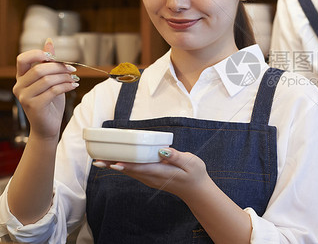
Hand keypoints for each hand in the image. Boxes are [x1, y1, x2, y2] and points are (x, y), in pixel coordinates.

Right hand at [12, 39, 78, 140]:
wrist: (48, 126)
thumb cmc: (49, 102)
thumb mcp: (50, 80)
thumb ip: (48, 63)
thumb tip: (49, 42)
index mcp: (21, 78)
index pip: (22, 59)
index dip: (38, 54)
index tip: (54, 57)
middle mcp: (19, 86)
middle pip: (39, 69)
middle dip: (59, 67)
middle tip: (72, 69)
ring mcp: (25, 97)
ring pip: (47, 79)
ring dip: (65, 77)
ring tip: (74, 79)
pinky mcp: (34, 105)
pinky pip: (53, 90)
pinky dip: (67, 86)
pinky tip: (74, 86)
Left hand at [94, 148, 209, 196]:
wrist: (197, 191)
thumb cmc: (195, 174)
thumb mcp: (191, 162)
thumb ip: (176, 156)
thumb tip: (162, 150)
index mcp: (162, 172)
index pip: (141, 168)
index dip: (126, 165)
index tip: (113, 163)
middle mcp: (153, 177)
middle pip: (130, 170)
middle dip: (114, 165)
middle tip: (97, 160)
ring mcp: (150, 179)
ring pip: (130, 172)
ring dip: (116, 166)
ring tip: (101, 161)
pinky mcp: (150, 178)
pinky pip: (135, 172)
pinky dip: (124, 166)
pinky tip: (116, 161)